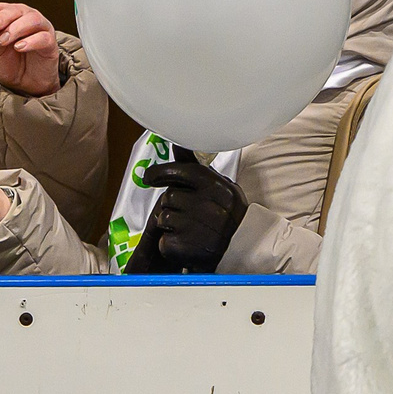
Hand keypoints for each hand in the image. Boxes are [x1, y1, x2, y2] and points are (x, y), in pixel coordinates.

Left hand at [0, 1, 61, 96]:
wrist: (25, 84)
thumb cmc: (12, 64)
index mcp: (14, 19)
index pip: (4, 7)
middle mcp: (29, 21)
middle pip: (20, 10)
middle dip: (4, 16)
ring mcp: (42, 31)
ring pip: (33, 20)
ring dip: (16, 28)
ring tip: (4, 41)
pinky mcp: (51, 44)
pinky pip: (43, 38)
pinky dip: (30, 41)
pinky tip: (19, 47)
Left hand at [132, 154, 250, 273]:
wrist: (242, 251)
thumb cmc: (226, 215)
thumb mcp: (220, 188)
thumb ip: (195, 168)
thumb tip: (176, 141)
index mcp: (219, 189)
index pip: (182, 172)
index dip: (161, 172)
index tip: (150, 177)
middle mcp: (210, 208)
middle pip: (169, 196)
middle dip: (172, 203)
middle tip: (186, 212)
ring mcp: (198, 230)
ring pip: (164, 216)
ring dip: (170, 223)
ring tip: (187, 228)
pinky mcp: (186, 249)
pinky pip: (163, 239)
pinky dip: (169, 243)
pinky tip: (186, 243)